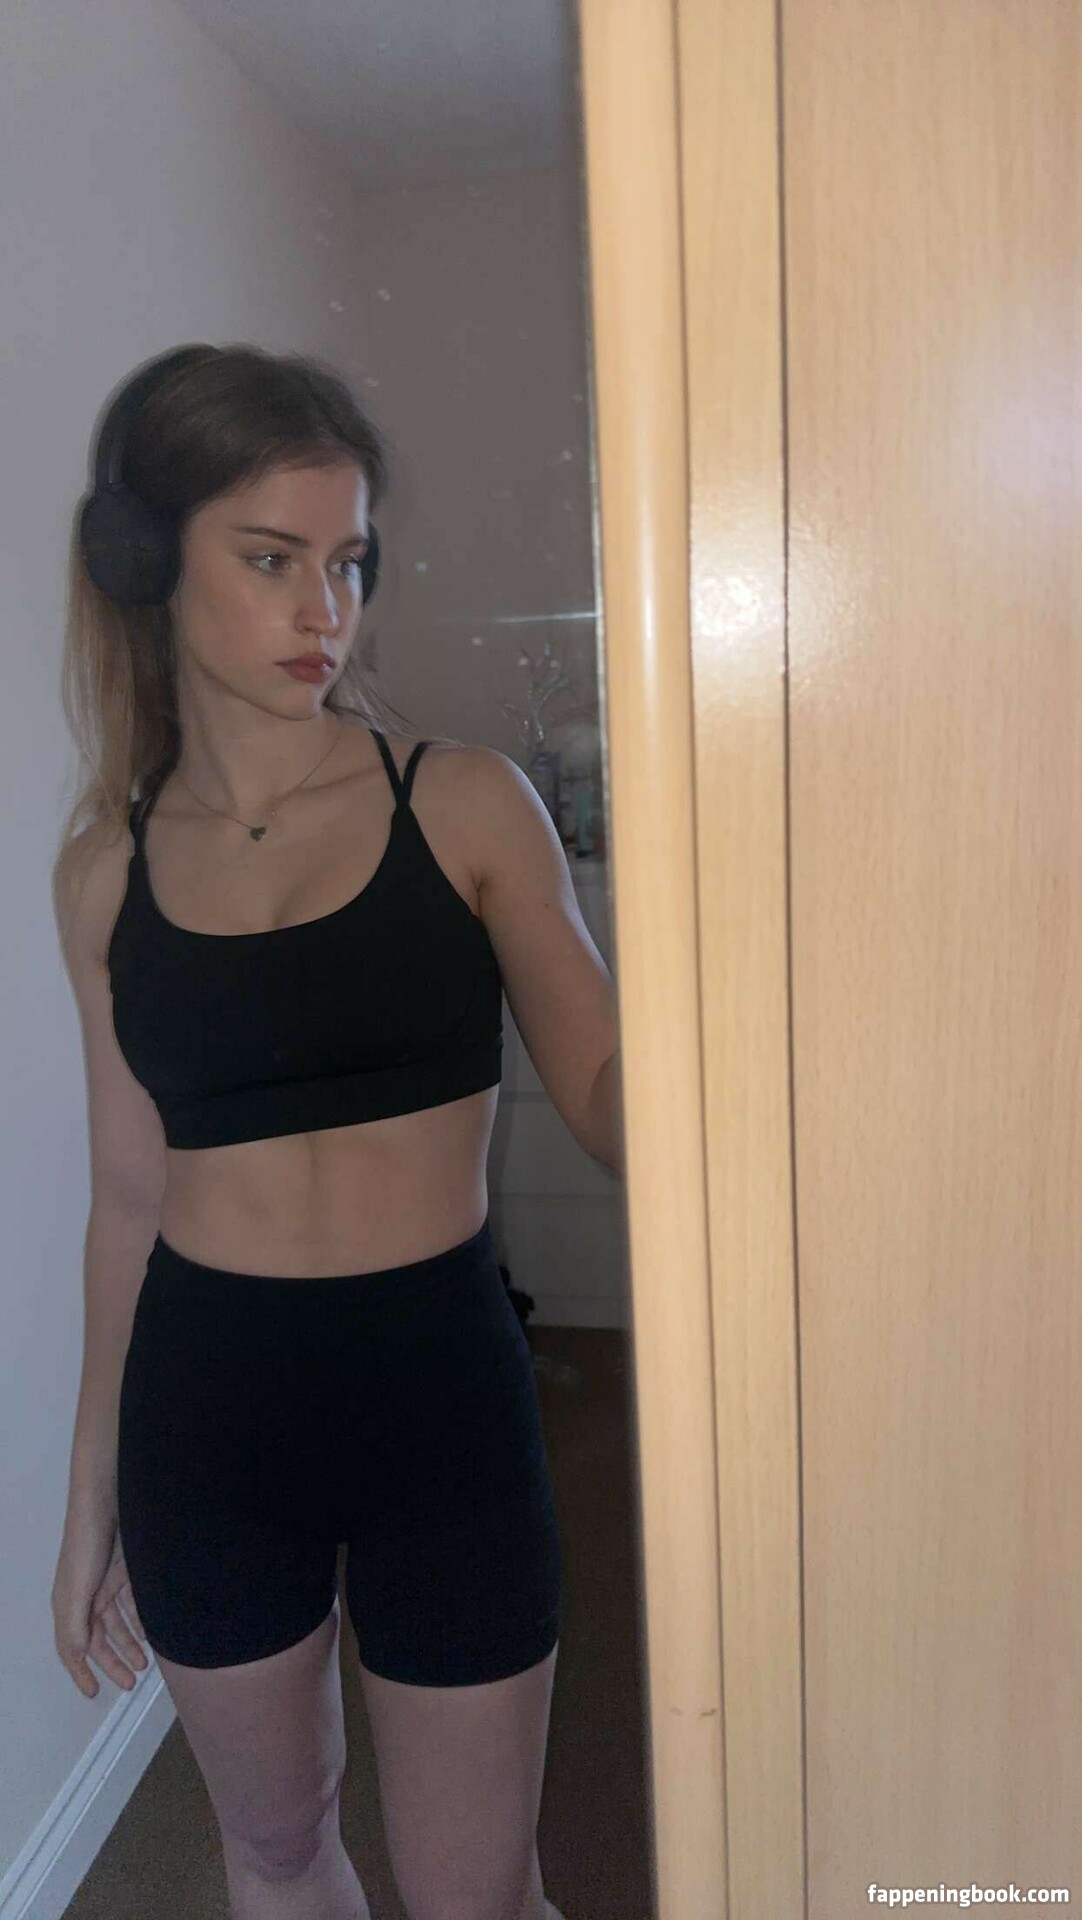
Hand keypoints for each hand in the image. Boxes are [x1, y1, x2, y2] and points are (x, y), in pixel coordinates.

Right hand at [52, 1501, 149, 1697]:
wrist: (107, 1501)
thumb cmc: (86, 1545)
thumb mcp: (76, 1589)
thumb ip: (76, 1624)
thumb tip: (79, 1656)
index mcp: (69, 1606)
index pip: (72, 1648)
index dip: (81, 1672)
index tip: (94, 1693)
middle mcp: (87, 1599)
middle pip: (99, 1640)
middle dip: (113, 1662)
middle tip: (131, 1681)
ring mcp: (108, 1585)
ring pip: (119, 1624)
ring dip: (130, 1644)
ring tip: (144, 1663)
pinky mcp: (127, 1572)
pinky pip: (134, 1604)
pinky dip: (141, 1620)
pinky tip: (152, 1632)